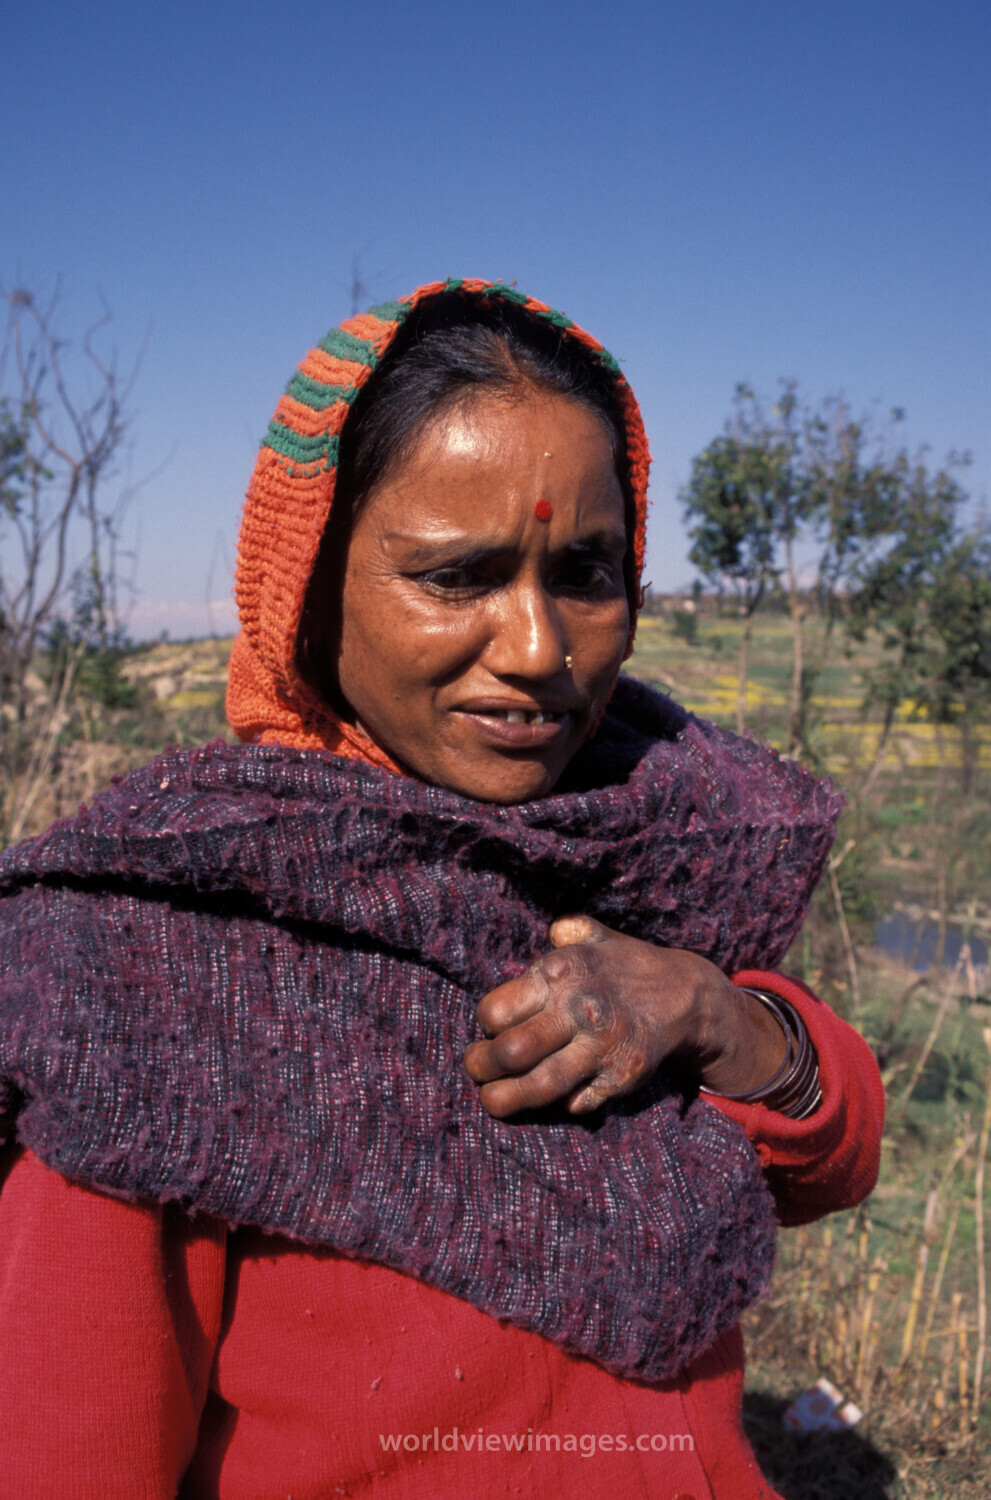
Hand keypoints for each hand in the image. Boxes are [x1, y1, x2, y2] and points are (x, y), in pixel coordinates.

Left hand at [463, 916, 788, 1117]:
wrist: (686, 994)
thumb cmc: (626, 966)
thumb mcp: (596, 938)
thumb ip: (567, 931)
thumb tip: (551, 932)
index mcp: (560, 973)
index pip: (496, 1010)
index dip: (487, 1024)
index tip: (490, 1030)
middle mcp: (579, 1010)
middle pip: (510, 1052)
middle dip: (481, 1066)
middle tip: (476, 1069)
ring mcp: (602, 1047)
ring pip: (539, 1085)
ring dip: (506, 1099)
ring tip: (490, 1101)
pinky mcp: (622, 1076)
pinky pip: (579, 1102)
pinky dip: (560, 1106)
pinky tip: (550, 1100)